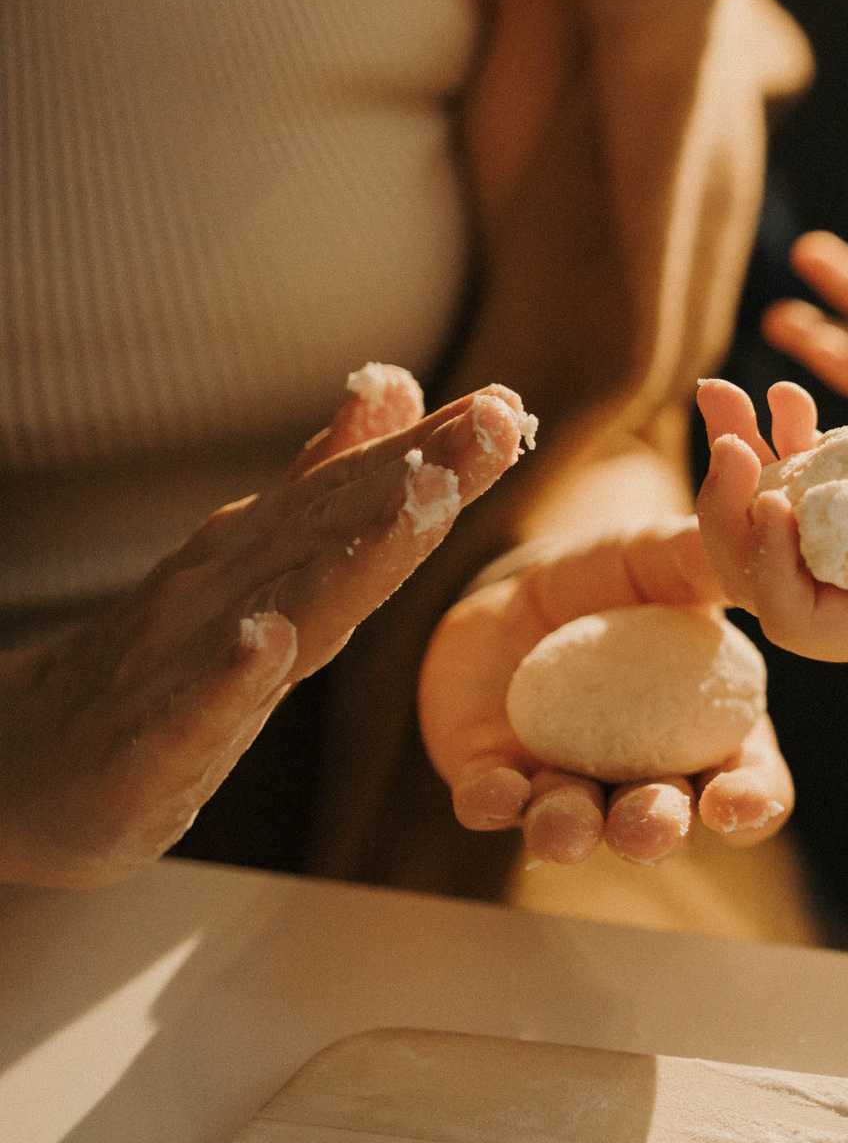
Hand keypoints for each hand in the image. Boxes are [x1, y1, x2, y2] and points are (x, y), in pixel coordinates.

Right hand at [0, 370, 529, 888]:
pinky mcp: (156, 743)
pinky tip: (266, 640)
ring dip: (357, 548)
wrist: (28, 761)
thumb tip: (393, 381)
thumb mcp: (256, 564)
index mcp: (263, 551)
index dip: (434, 445)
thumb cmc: (161, 660)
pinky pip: (199, 706)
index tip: (505, 401)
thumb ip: (328, 479)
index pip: (359, 489)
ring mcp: (187, 659)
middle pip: (339, 525)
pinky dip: (232, 672)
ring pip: (286, 599)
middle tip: (494, 421)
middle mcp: (228, 586)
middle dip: (421, 471)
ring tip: (423, 497)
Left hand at [419, 518, 793, 867]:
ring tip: (567, 828)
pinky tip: (496, 793)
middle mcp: (643, 775)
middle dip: (656, 829)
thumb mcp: (662, 557)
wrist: (517, 583)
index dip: (750, 802)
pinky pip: (492, 802)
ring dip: (574, 833)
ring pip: (577, 826)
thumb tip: (769, 531)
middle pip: (662, 821)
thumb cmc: (616, 577)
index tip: (737, 803)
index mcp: (708, 732)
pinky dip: (494, 803)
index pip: (746, 783)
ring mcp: (567, 783)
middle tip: (649, 826)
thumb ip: (709, 561)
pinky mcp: (494, 778)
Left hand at [696, 379, 847, 683]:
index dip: (771, 566)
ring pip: (775, 515)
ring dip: (745, 454)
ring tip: (723, 391)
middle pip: (760, 566)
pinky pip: (814, 481)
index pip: (799, 619)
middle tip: (721, 423)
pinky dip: (793, 438)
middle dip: (729, 498)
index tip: (779, 501)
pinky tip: (787, 397)